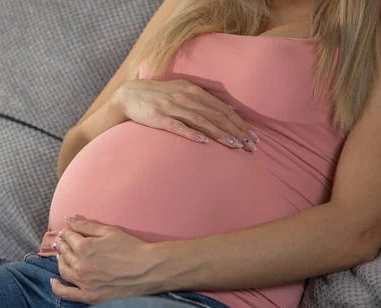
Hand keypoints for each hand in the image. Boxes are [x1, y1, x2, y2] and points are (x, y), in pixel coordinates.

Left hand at [50, 217, 160, 303]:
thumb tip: (68, 220)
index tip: (67, 231)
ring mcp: (84, 282)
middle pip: (65, 253)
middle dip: (62, 245)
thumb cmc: (132, 248)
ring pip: (64, 270)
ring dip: (60, 261)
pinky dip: (57, 287)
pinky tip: (53, 281)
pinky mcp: (90, 296)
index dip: (68, 233)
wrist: (149, 270)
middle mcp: (81, 265)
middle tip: (61, 241)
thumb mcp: (109, 231)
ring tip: (60, 256)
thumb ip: (86, 225)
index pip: (69, 238)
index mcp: (84, 247)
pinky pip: (67, 294)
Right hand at [111, 79, 259, 150]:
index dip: (239, 122)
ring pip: (201, 121)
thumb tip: (226, 111)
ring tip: (234, 144)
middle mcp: (185, 97)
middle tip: (250, 144)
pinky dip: (191, 133)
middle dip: (236, 130)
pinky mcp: (158, 118)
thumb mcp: (181, 91)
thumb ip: (201, 100)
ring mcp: (171, 107)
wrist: (127, 95)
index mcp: (193, 90)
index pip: (222, 108)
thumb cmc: (157, 95)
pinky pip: (177, 126)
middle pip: (216, 115)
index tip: (253, 135)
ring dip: (220, 133)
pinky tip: (203, 141)